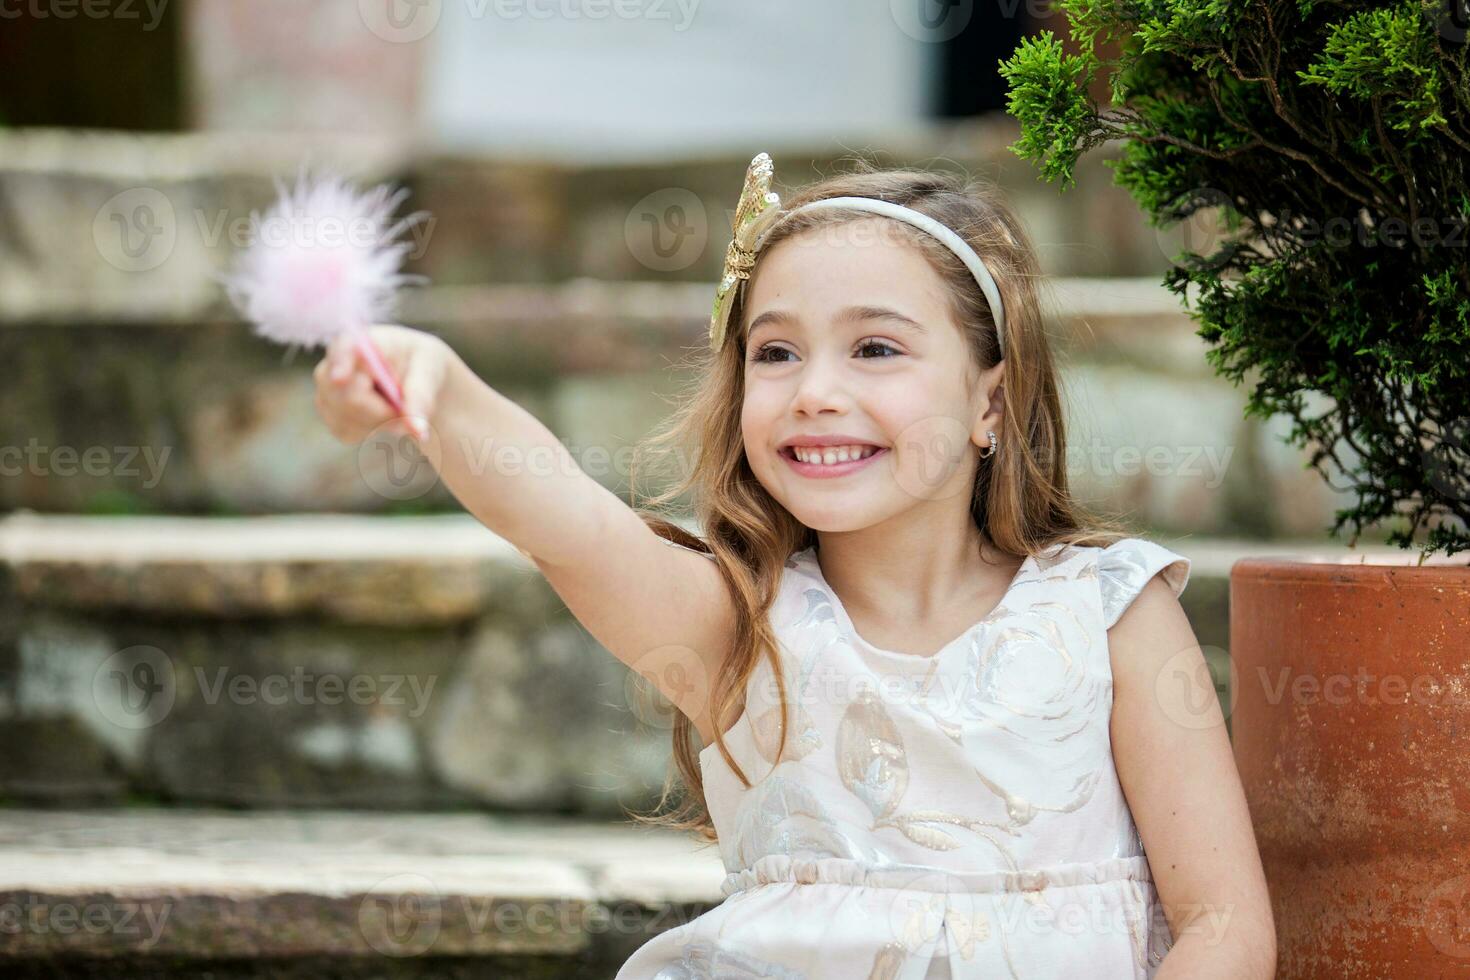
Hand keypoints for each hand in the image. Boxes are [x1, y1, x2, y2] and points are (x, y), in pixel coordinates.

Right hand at [312, 324, 453, 443]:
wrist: (418, 381)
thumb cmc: (424, 365)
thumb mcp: (431, 372)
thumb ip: (422, 397)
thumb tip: (418, 431)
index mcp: (363, 341)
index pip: (344, 348)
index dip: (340, 363)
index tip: (341, 379)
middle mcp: (335, 361)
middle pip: (347, 397)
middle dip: (381, 411)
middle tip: (405, 408)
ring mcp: (327, 389)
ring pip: (346, 419)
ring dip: (380, 423)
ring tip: (397, 407)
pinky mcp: (329, 412)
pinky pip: (346, 432)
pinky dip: (371, 431)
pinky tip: (382, 416)